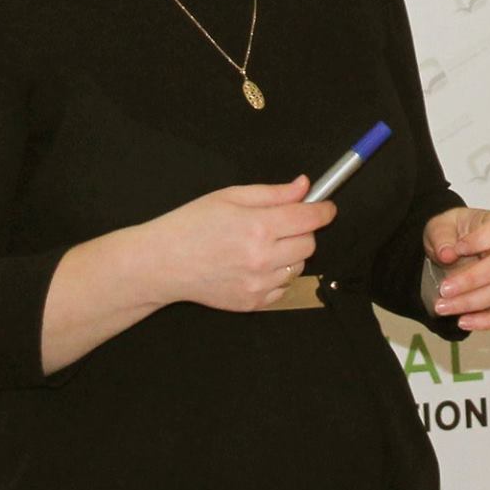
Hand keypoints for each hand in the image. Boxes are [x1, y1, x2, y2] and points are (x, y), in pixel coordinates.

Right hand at [146, 176, 336, 311]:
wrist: (163, 263)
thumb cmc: (192, 225)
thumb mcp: (230, 197)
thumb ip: (273, 193)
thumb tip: (304, 186)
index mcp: (258, 227)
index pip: (310, 219)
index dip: (323, 210)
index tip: (326, 207)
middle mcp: (262, 258)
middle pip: (309, 244)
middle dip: (302, 230)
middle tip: (280, 224)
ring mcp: (258, 284)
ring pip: (298, 266)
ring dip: (289, 254)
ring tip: (261, 246)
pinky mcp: (253, 303)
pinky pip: (282, 288)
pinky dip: (276, 275)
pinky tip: (254, 265)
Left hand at [422, 206, 489, 331]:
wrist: (449, 253)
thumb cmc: (450, 234)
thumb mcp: (438, 226)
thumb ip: (441, 236)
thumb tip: (447, 253)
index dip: (482, 239)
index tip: (457, 249)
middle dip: (471, 280)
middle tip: (444, 289)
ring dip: (470, 303)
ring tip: (441, 307)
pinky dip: (484, 321)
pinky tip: (462, 321)